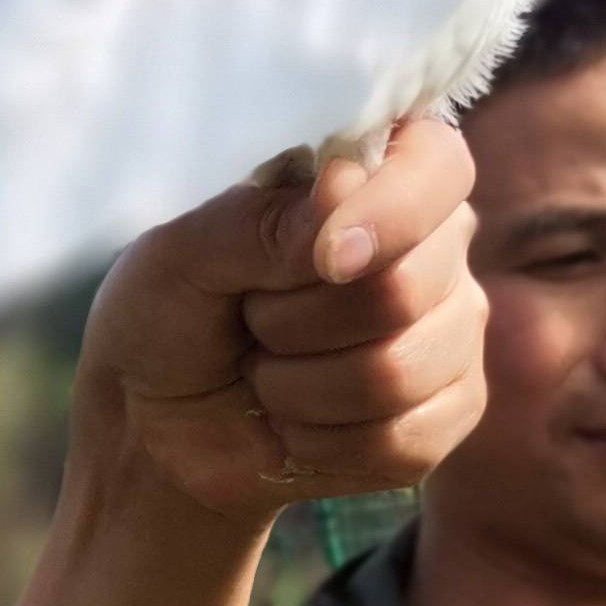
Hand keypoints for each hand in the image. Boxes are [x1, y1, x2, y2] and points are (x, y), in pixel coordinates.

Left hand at [73, 116, 489, 523]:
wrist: (156, 425)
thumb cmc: (171, 317)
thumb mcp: (183, 255)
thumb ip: (260, 222)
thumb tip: (343, 193)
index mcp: (376, 178)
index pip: (436, 165)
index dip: (389, 212)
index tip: (324, 258)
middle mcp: (433, 247)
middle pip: (406, 286)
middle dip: (296, 320)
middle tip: (252, 320)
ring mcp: (450, 332)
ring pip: (399, 371)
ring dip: (299, 386)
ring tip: (266, 373)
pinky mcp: (449, 412)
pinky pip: (405, 438)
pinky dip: (322, 441)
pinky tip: (295, 424)